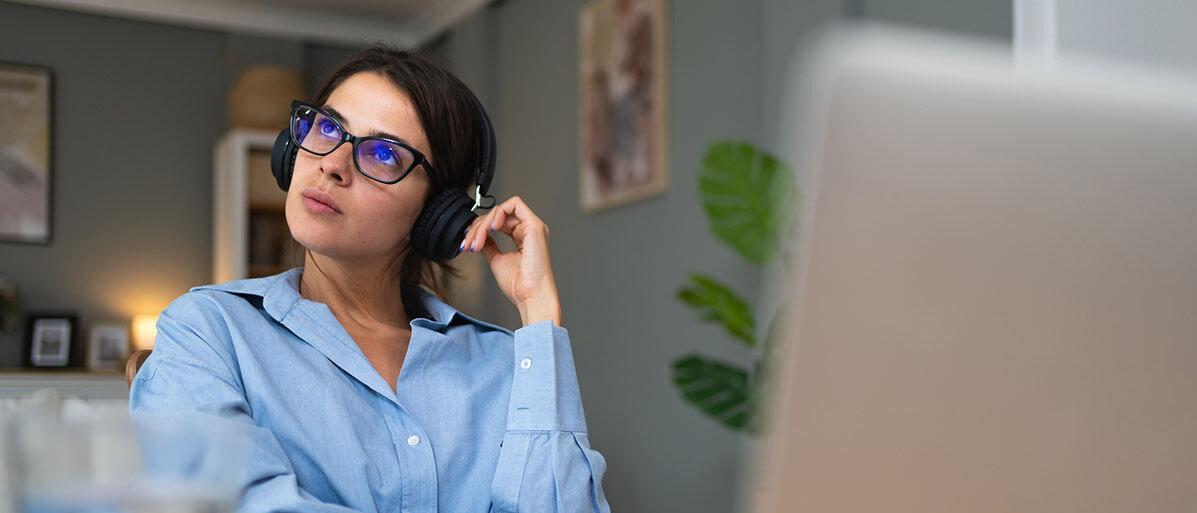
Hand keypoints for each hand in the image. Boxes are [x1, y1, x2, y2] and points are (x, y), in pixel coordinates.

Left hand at [460, 196, 561, 326]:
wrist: (531, 296)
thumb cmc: (520, 286)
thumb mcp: (497, 261)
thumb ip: (489, 246)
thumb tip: (480, 237)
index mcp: (523, 237)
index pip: (498, 222)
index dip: (479, 228)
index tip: (467, 241)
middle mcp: (528, 230)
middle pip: (498, 215)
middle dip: (477, 227)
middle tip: (468, 243)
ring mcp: (532, 226)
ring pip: (502, 210)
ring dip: (484, 223)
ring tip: (476, 242)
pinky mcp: (534, 226)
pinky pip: (514, 205)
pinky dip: (498, 212)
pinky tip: (491, 228)